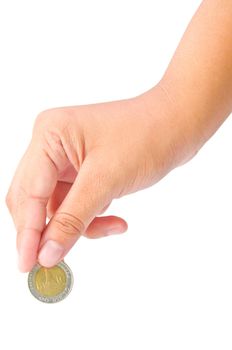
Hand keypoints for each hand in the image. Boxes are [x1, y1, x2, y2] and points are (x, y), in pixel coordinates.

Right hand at [6, 85, 185, 271]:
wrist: (177, 125)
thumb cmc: (146, 137)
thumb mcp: (106, 180)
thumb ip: (72, 219)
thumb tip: (46, 254)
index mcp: (49, 136)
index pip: (28, 192)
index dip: (27, 232)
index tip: (27, 265)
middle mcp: (52, 145)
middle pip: (35, 200)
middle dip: (49, 230)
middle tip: (53, 262)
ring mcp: (66, 158)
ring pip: (57, 206)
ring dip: (79, 224)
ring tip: (110, 227)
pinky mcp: (82, 170)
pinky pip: (75, 203)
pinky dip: (91, 216)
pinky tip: (115, 219)